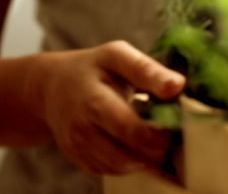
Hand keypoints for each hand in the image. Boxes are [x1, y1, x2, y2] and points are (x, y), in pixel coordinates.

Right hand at [29, 40, 185, 176]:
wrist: (50, 89)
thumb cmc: (92, 68)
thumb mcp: (116, 55)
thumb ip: (145, 69)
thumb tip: (177, 86)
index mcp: (93, 100)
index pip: (127, 128)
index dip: (156, 134)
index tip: (177, 128)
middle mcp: (81, 129)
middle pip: (125, 154)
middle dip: (155, 151)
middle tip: (176, 140)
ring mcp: (78, 148)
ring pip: (119, 168)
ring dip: (145, 162)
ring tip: (162, 145)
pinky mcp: (79, 160)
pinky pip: (110, 172)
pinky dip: (131, 166)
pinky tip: (143, 151)